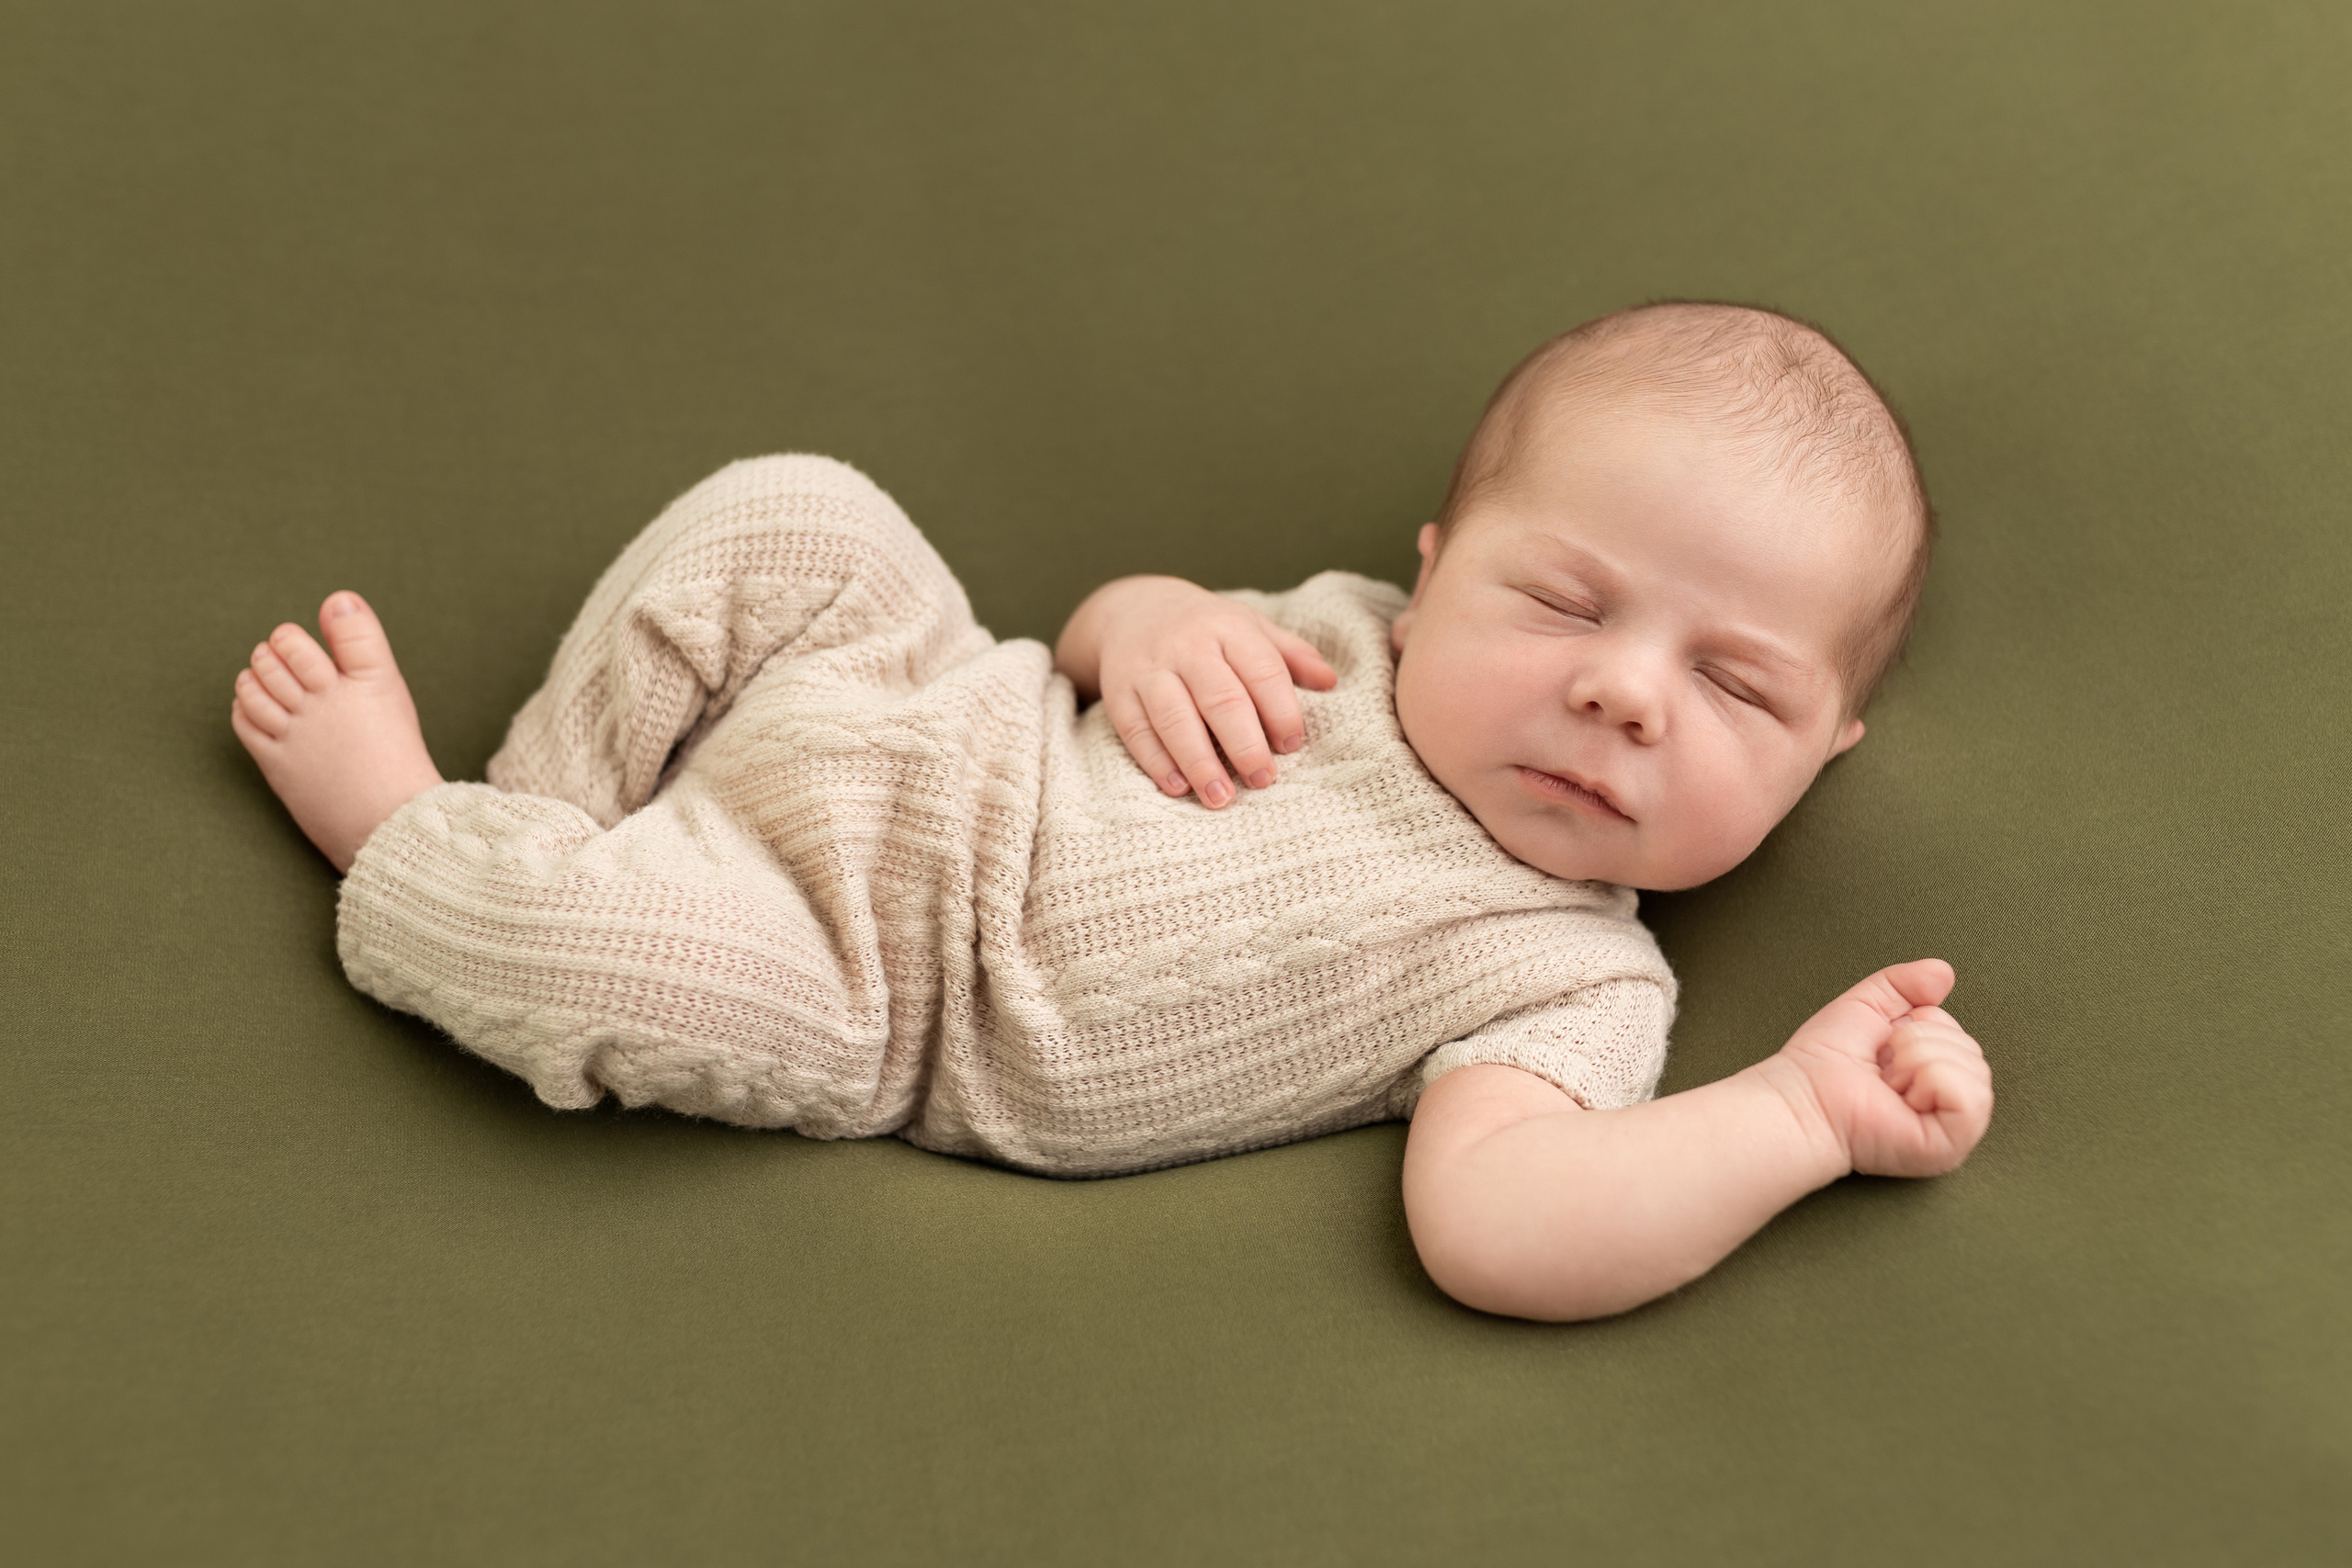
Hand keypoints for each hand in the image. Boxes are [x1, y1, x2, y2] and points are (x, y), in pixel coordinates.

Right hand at [1056, 576, 1336, 806]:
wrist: (1132, 609)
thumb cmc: (1206, 628)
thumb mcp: (1249, 627)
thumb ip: (1290, 654)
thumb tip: (1331, 682)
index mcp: (1228, 628)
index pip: (1261, 670)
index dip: (1280, 710)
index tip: (1292, 745)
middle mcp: (1188, 646)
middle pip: (1220, 699)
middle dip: (1245, 744)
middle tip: (1264, 780)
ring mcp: (1150, 670)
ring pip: (1174, 719)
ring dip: (1199, 762)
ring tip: (1221, 798)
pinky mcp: (1120, 693)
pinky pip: (1136, 730)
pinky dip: (1156, 762)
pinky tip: (1178, 787)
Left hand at [1771, 958, 1992, 1178]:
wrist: (1803, 1096)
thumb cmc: (1825, 1060)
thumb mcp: (1868, 1005)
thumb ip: (1905, 983)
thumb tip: (1944, 972)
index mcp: (1935, 1076)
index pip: (1962, 1034)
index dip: (1922, 1025)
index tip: (1885, 1045)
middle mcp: (1948, 1104)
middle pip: (1971, 1049)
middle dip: (1918, 1042)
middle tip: (1883, 1066)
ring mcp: (1953, 1129)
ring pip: (1974, 1069)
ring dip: (1919, 1060)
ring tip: (1888, 1081)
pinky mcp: (1949, 1145)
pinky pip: (1970, 1097)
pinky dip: (1931, 1080)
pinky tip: (1901, 1095)